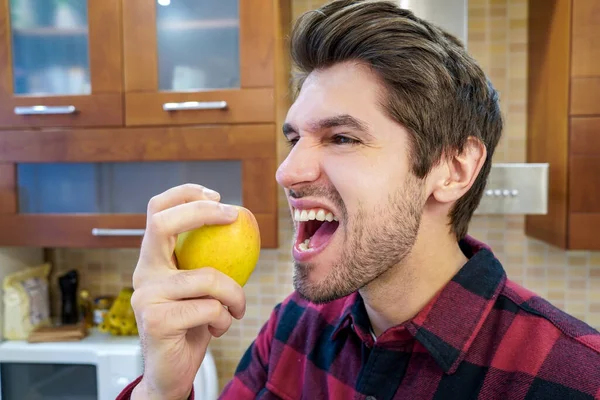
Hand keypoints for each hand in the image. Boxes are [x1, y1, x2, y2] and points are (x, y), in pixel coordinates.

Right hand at [130, 184, 245, 399]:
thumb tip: (241, 221)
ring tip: (236, 308)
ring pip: (207, 277)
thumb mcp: (201, 287)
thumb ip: (209, 259)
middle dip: (203, 211)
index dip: (185, 194)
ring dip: (235, 294)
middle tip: (234, 216)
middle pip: (164, 224)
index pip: (157, 211)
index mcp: (152, 260)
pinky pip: (210, 308)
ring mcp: (146, 296)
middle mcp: (143, 273)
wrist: (172, 371)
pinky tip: (217, 328)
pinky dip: (224, 318)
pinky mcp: (156, 321)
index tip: (218, 196)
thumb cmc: (193, 324)